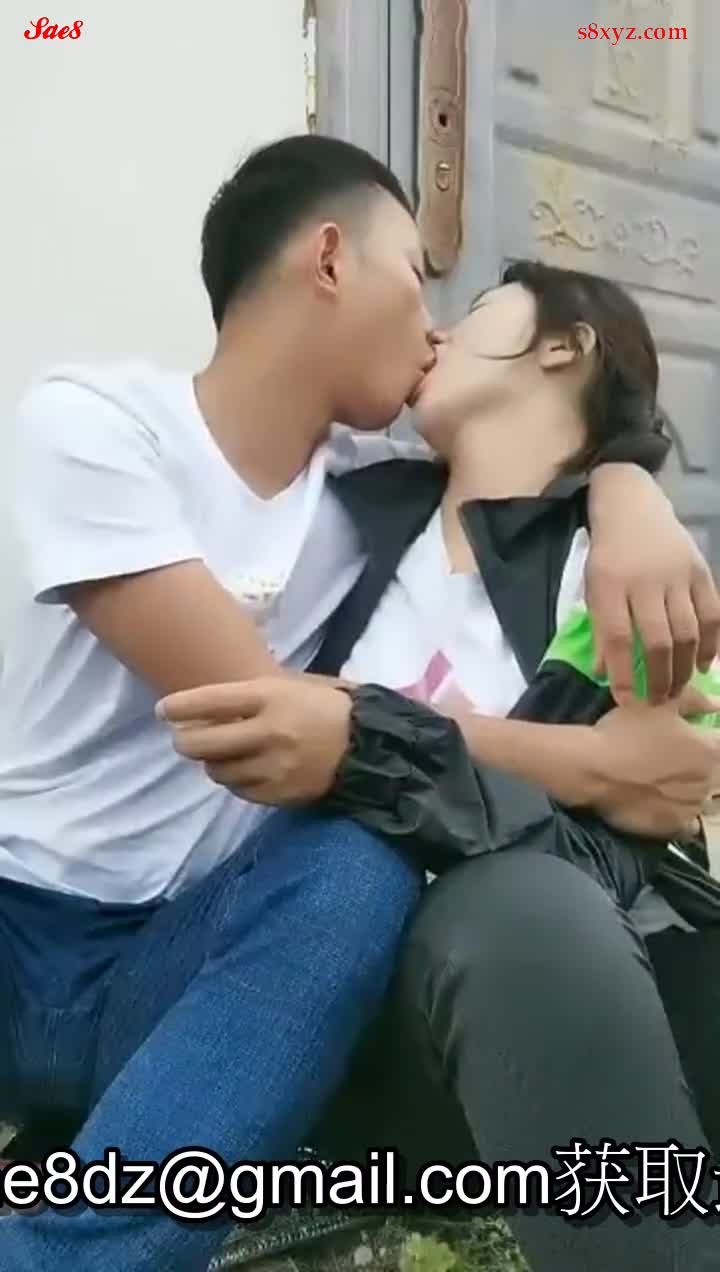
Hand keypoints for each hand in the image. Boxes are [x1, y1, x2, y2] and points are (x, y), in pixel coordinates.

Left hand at [157, 677, 351, 803]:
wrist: (370, 747)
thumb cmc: (328, 708)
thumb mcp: (295, 686)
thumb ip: (255, 694)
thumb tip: (209, 706)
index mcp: (272, 697)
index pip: (211, 701)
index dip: (180, 707)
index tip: (163, 710)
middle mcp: (269, 732)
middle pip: (204, 743)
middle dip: (185, 741)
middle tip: (182, 738)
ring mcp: (274, 767)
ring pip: (218, 771)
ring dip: (211, 763)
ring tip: (219, 754)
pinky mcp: (280, 793)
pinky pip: (240, 790)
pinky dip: (235, 780)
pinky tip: (244, 770)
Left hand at [586, 465, 719, 704]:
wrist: (633, 507)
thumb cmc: (609, 555)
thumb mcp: (593, 587)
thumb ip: (599, 628)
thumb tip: (604, 674)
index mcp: (609, 585)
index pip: (616, 636)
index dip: (622, 673)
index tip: (626, 701)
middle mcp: (645, 581)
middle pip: (656, 639)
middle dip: (659, 677)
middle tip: (659, 701)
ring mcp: (676, 575)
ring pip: (687, 631)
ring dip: (685, 667)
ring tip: (680, 690)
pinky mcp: (701, 570)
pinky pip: (712, 613)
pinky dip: (712, 643)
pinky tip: (706, 665)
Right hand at [588, 695, 719, 838]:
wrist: (594, 770)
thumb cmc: (626, 732)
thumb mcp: (657, 705)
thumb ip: (693, 702)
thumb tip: (717, 705)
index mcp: (710, 750)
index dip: (713, 741)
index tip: (697, 738)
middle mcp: (709, 781)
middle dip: (709, 766)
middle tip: (679, 759)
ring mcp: (694, 807)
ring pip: (709, 800)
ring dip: (700, 791)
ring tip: (675, 782)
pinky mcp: (675, 827)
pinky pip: (692, 824)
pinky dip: (687, 815)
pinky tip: (671, 805)